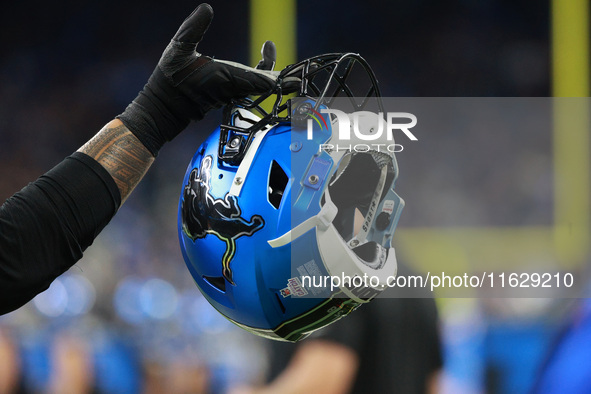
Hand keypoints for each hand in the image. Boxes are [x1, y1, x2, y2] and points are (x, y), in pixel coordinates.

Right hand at [117, 3, 281, 155]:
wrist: (164, 107)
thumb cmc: (170, 79)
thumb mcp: (177, 49)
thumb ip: (192, 28)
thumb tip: (207, 8)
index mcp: (226, 78)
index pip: (258, 81)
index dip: (277, 80)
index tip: (294, 80)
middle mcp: (233, 87)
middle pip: (266, 83)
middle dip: (285, 79)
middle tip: (303, 76)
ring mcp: (233, 90)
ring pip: (260, 82)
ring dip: (275, 71)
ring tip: (289, 59)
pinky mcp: (230, 92)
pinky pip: (252, 82)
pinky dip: (262, 71)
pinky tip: (265, 56)